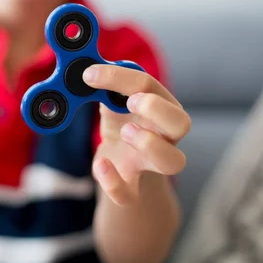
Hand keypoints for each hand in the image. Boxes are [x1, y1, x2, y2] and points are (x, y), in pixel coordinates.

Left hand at [82, 65, 190, 205]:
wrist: (118, 162)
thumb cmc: (120, 122)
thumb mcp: (112, 100)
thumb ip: (102, 85)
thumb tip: (80, 67)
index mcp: (159, 106)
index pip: (149, 85)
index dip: (121, 77)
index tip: (90, 75)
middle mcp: (165, 135)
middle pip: (181, 122)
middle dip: (156, 109)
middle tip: (131, 103)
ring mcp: (153, 164)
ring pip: (174, 162)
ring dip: (149, 144)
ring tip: (125, 132)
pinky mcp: (133, 188)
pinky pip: (130, 194)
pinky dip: (113, 182)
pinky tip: (100, 164)